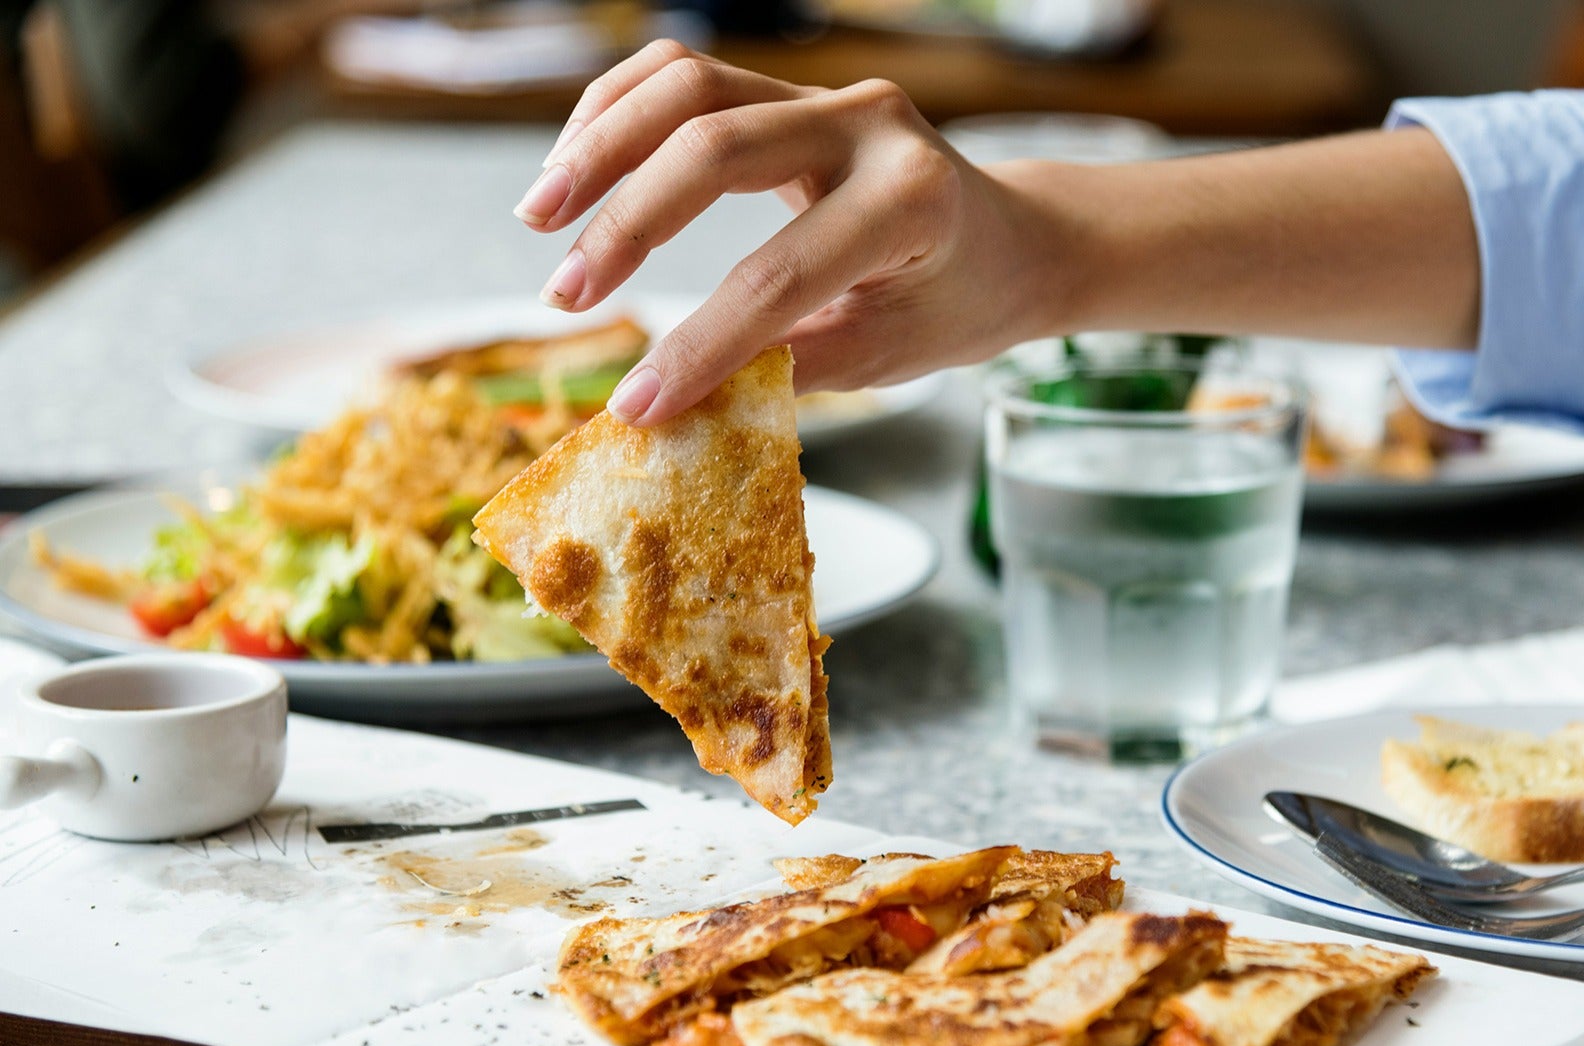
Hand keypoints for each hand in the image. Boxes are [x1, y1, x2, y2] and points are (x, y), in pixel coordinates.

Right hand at [514, 40, 1073, 424]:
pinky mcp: (793, 90)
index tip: (636, 404)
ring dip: (601, 146)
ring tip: (540, 218)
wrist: (1014, 237)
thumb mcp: (896, 353)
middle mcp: (870, 126)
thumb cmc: (959, 301)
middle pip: (716, 148)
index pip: (779, 273)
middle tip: (565, 296)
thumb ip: (797, 369)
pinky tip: (574, 167)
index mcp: (910, 202)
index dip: (700, 343)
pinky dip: (619, 111)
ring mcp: (829, 95)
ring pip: (689, 85)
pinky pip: (687, 75)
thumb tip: (684, 401)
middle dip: (628, 224)